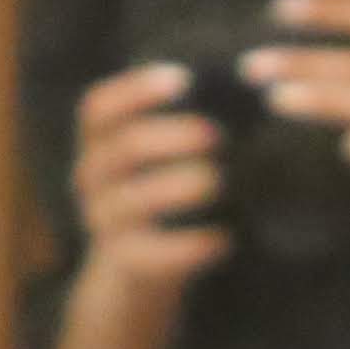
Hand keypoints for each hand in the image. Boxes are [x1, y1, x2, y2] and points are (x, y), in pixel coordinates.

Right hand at [68, 61, 230, 293]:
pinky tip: (223, 239)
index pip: (99, 107)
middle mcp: (92, 177)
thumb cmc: (163, 193)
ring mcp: (103, 220)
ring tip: (217, 182)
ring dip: (177, 187)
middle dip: (170, 137)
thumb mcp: (160, 156)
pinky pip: (151, 252)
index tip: (184, 78)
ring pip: (133, 200)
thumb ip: (188, 120)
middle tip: (216, 135)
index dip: (136, 90)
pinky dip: (188, 245)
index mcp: (99, 142)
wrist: (137, 270)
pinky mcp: (124, 261)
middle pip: (123, 148)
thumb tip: (257, 80)